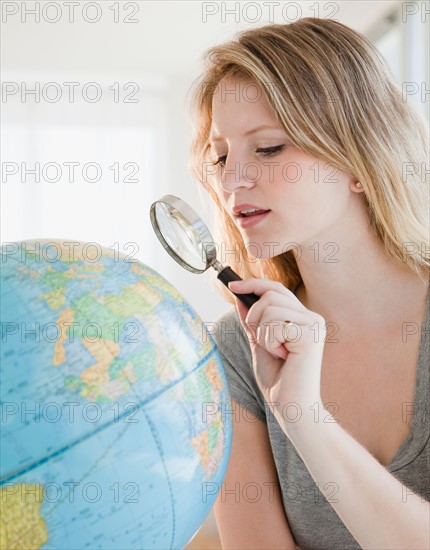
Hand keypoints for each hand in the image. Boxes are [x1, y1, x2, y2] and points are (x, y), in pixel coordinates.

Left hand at [228, 278, 325, 419]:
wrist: (292, 407)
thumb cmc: (279, 381)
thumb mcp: (260, 344)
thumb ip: (252, 321)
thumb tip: (240, 297)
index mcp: (302, 318)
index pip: (276, 289)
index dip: (253, 284)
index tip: (231, 284)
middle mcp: (312, 318)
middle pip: (270, 294)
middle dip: (254, 316)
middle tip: (262, 341)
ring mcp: (313, 324)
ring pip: (270, 309)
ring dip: (263, 333)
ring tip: (276, 352)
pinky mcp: (310, 334)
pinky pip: (275, 325)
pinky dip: (270, 342)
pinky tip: (283, 357)